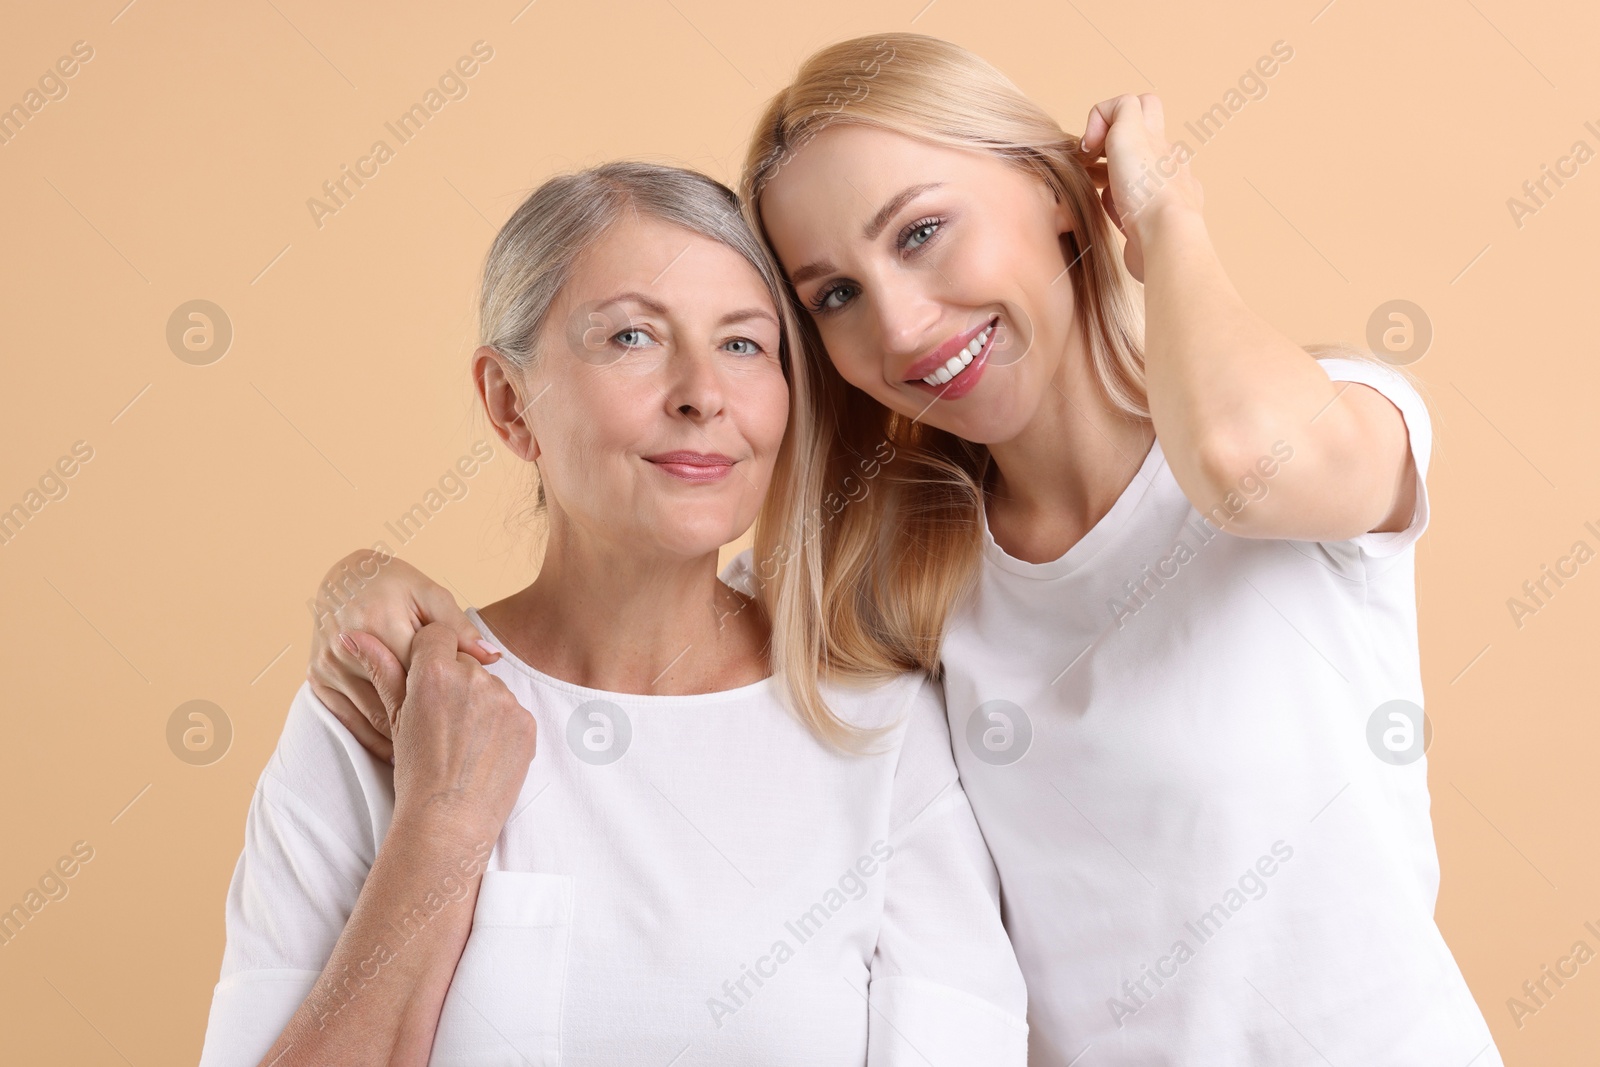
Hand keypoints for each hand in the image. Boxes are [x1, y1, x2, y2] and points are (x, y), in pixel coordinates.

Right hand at [306, 549, 498, 762]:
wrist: (341, 578)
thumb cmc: (393, 583)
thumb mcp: (429, 595)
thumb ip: (459, 628)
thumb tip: (492, 657)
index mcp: (379, 620)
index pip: (422, 670)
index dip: (449, 693)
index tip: (471, 714)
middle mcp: (348, 644)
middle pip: (397, 697)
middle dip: (427, 720)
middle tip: (456, 745)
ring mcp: (328, 664)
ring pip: (372, 715)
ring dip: (402, 738)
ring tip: (434, 753)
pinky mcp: (316, 678)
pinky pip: (347, 719)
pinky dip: (373, 740)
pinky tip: (398, 752)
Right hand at [346, 623, 535, 846]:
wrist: (450, 820)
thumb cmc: (416, 771)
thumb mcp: (395, 718)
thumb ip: (382, 669)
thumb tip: (351, 634)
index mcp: (434, 672)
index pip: (437, 633)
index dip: (429, 654)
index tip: (425, 680)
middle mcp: (472, 678)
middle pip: (465, 661)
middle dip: (455, 680)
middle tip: (443, 720)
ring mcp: (504, 699)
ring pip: (489, 685)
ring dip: (479, 702)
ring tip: (463, 739)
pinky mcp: (526, 720)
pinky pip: (512, 709)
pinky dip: (501, 724)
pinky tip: (484, 749)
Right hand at [1077, 93, 1203, 282]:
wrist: (1163, 239)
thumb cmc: (1145, 188)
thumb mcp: (1128, 130)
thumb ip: (1119, 110)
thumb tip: (1105, 121)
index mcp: (1159, 138)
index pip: (1139, 104)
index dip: (1106, 116)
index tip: (1092, 144)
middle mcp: (1166, 162)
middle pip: (1139, 138)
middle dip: (1111, 144)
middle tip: (1092, 159)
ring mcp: (1162, 192)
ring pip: (1135, 174)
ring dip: (1112, 176)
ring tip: (1093, 186)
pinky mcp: (1154, 221)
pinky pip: (1135, 207)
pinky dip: (1120, 206)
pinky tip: (1113, 213)